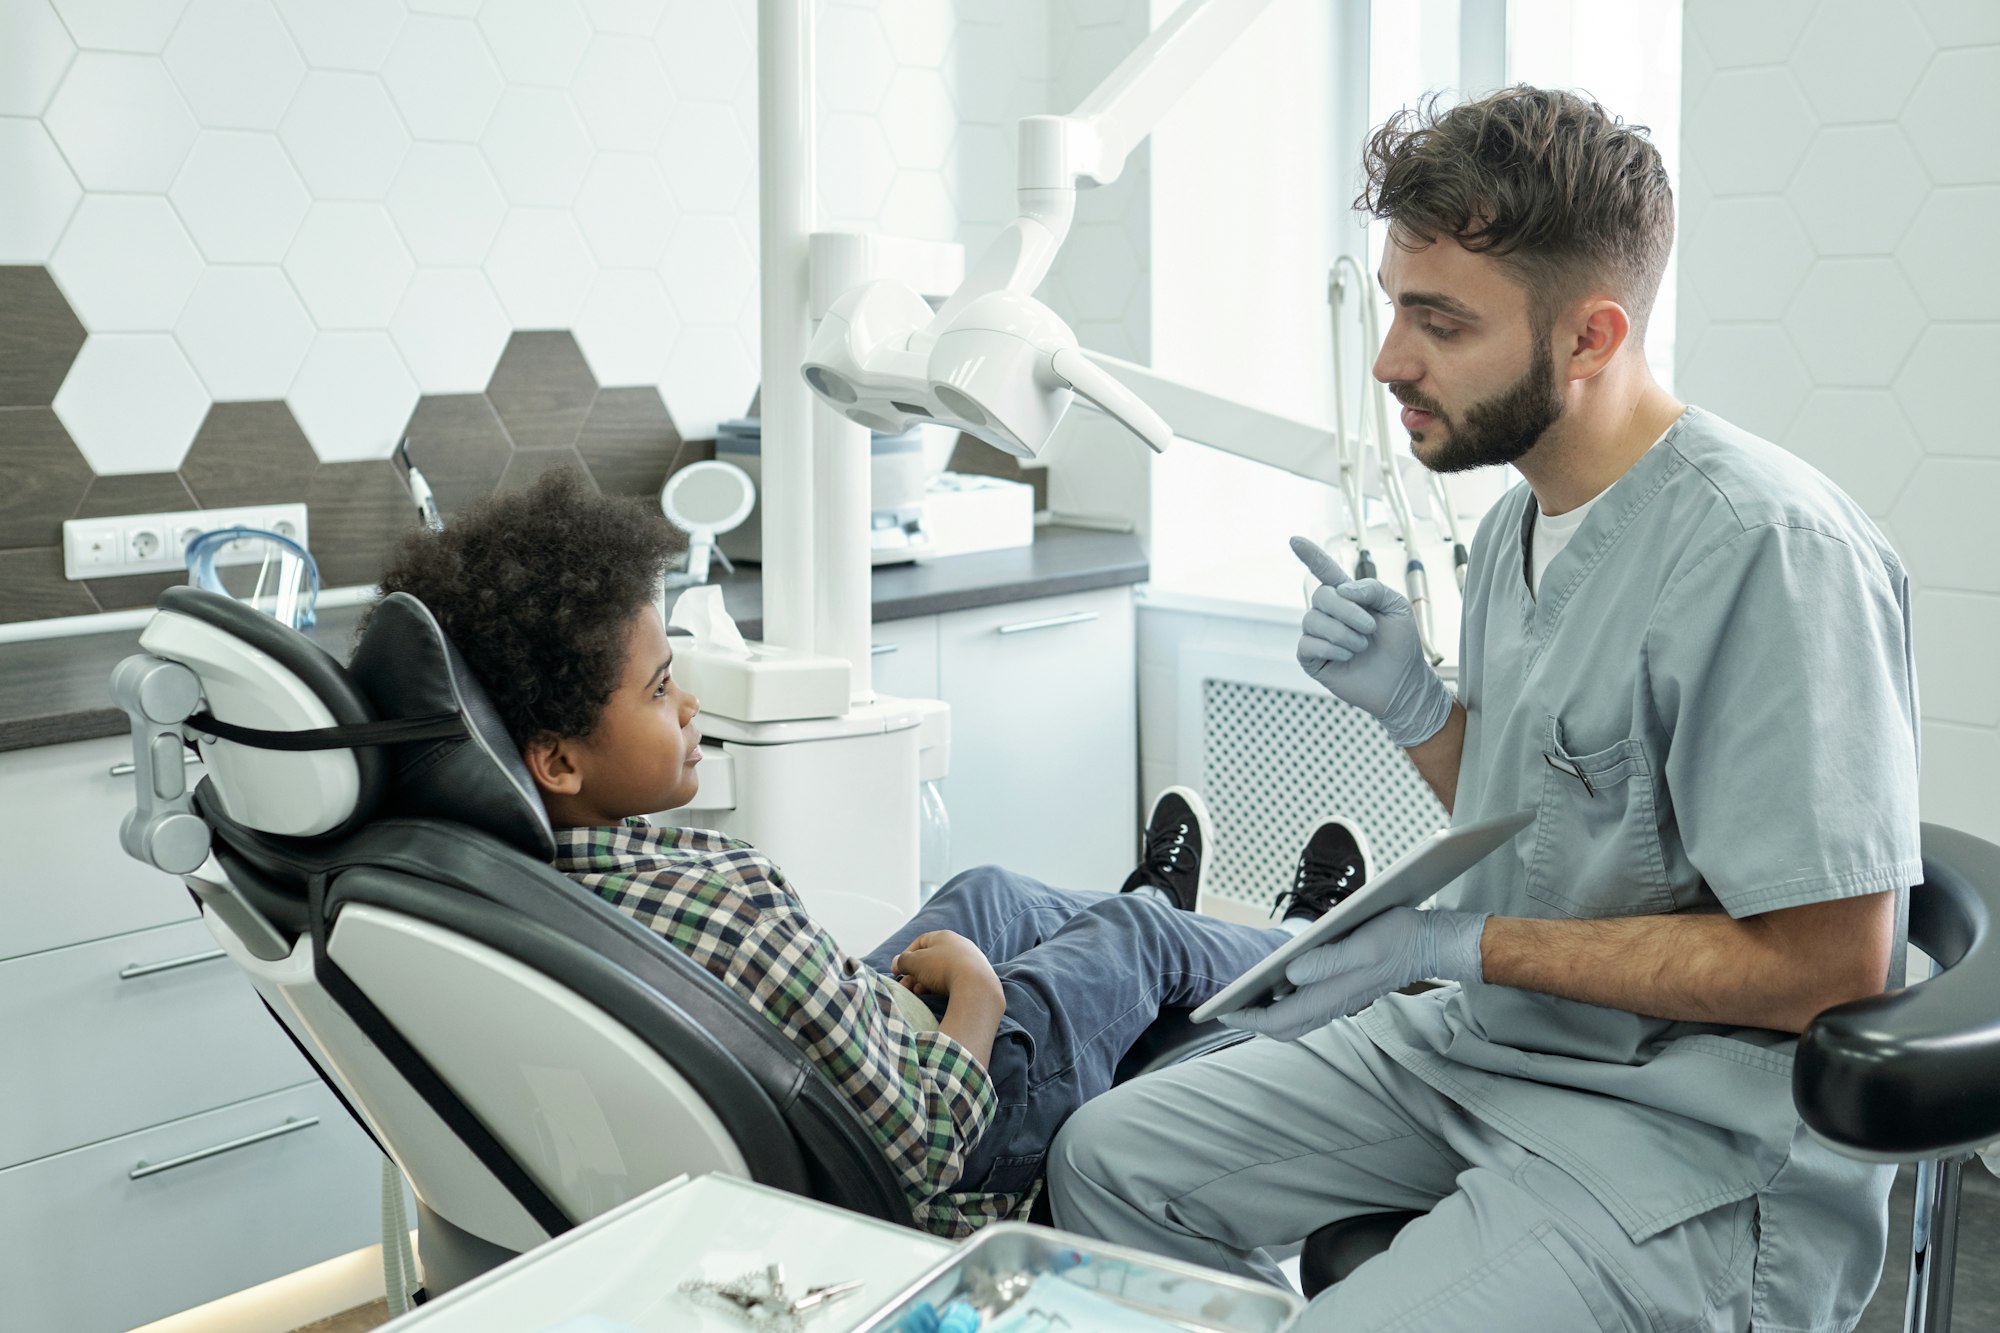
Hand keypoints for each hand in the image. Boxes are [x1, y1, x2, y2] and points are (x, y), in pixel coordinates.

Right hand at [892, 930, 999, 1000]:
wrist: (975, 986)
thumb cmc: (943, 968)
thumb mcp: (916, 962)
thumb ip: (903, 961)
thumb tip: (897, 962)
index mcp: (944, 936)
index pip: (920, 942)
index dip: (906, 955)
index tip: (897, 970)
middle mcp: (959, 945)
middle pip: (930, 959)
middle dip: (915, 973)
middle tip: (905, 986)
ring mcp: (970, 961)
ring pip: (941, 971)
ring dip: (926, 981)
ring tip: (918, 992)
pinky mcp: (977, 977)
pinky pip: (954, 980)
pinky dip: (941, 987)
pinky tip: (934, 995)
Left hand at [1220, 906, 1486, 1040]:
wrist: (1434, 941)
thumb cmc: (1399, 936)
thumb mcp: (1362, 942)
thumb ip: (1327, 961)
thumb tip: (1288, 974)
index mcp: (1332, 995)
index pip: (1278, 1019)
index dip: (1246, 1017)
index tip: (1219, 1011)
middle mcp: (1335, 1004)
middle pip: (1284, 1027)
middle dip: (1252, 1021)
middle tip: (1225, 1008)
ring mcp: (1342, 1001)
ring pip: (1297, 1020)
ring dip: (1269, 1014)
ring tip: (1245, 998)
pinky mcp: (1349, 992)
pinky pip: (1310, 1008)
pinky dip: (1288, 1004)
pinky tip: (1279, 985)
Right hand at [1292, 536, 1453, 748]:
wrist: (1403, 682)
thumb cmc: (1401, 645)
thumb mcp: (1397, 607)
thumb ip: (1372, 589)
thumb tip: (1342, 590)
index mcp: (1348, 597)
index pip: (1324, 571)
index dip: (1310, 556)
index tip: (1294, 540)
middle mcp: (1330, 614)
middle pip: (1321, 596)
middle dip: (1348, 611)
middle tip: (1370, 627)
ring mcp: (1319, 636)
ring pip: (1313, 620)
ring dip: (1344, 633)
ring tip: (1362, 646)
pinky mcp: (1312, 658)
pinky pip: (1308, 643)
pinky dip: (1332, 648)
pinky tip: (1347, 657)